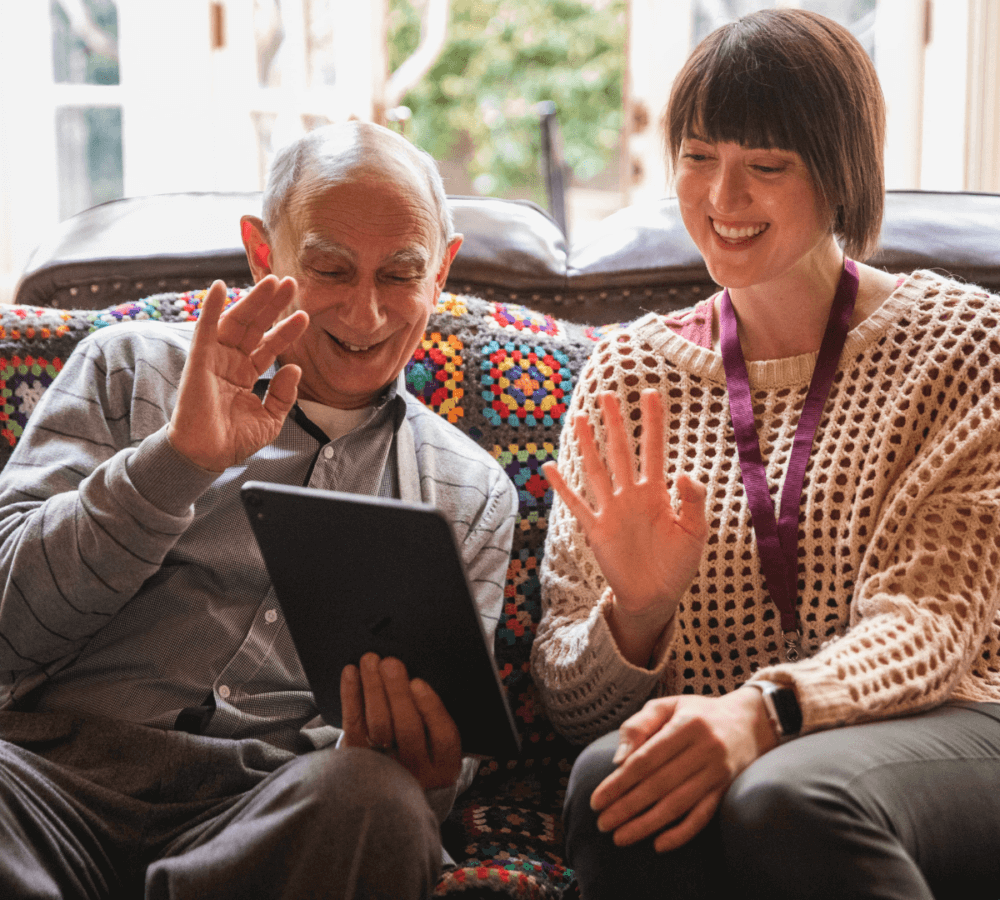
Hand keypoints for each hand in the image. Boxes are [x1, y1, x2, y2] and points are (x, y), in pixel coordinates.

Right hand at [168, 277, 309, 471]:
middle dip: (272, 305)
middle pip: (255, 327)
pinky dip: (210, 307)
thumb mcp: (271, 419)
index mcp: (246, 375)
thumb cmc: (233, 440)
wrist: (207, 456)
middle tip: (290, 284)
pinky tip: (219, 287)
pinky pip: (204, 329)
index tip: (304, 315)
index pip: (270, 346)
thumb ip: (284, 394)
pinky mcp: (198, 361)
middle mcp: (231, 363)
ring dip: (252, 301)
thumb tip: (295, 368)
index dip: (286, 330)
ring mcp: (214, 359)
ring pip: (235, 322)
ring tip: (271, 282)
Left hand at [340, 653, 461, 790]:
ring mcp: (386, 769)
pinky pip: (354, 726)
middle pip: (408, 730)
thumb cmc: (424, 750)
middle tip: (390, 663)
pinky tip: (351, 673)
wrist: (387, 785)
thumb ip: (438, 721)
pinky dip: (351, 696)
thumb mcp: (440, 746)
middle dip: (398, 692)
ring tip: (371, 661)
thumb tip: (423, 680)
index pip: (444, 739)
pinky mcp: (357, 761)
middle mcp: (417, 772)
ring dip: (374, 688)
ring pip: (379, 726)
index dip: (431, 709)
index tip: (418, 682)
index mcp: (444, 767)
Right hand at [542, 389, 707, 663]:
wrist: (656, 596)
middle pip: (621, 452)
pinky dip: (563, 487)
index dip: (652, 422)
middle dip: (615, 423)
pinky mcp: (597, 529)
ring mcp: (612, 510)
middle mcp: (631, 495)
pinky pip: (577, 504)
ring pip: (596, 470)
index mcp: (657, 493)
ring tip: (578, 419)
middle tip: (607, 395)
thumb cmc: (678, 563)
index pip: (654, 449)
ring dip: (587, 445)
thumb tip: (686, 472)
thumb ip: (693, 501)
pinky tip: (551, 467)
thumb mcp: (695, 532)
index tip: (650, 394)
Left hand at [591, 690, 777, 852]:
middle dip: (627, 807)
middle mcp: (705, 749)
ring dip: (646, 824)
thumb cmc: (698, 713)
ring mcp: (718, 772)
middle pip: (659, 785)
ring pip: (678, 804)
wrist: (751, 722)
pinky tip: (658, 844)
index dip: (619, 782)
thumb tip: (618, 760)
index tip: (597, 800)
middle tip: (602, 824)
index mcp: (686, 724)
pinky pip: (703, 816)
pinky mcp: (726, 790)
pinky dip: (681, 833)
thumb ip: (638, 726)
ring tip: (620, 837)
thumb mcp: (667, 706)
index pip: (646, 759)